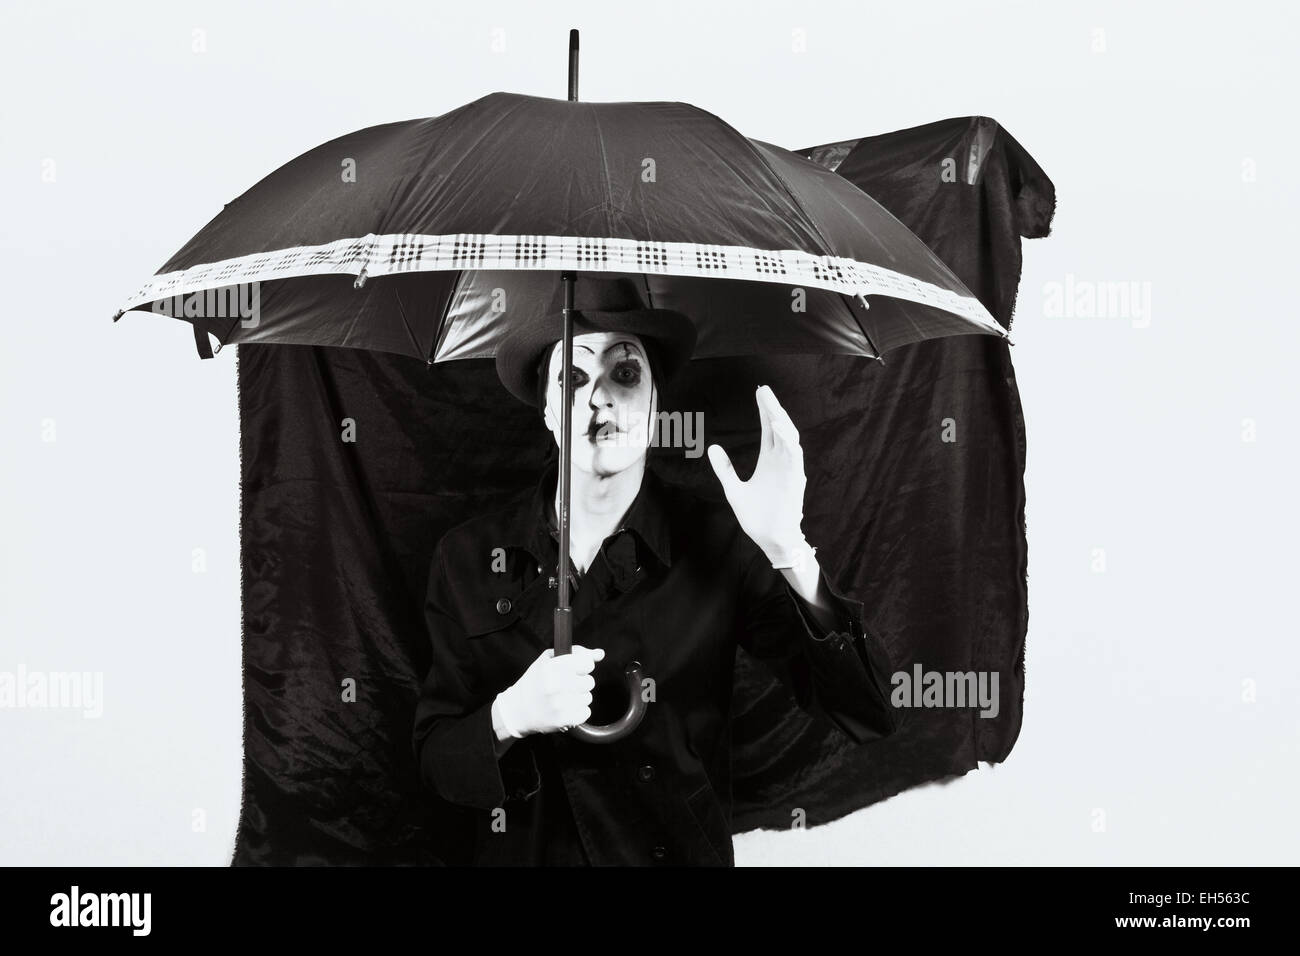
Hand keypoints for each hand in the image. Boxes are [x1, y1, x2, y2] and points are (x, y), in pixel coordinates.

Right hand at [492, 646, 605, 738]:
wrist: (517, 710)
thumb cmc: (533, 683)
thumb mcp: (548, 661)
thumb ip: (576, 653)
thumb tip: (600, 654)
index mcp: (553, 667)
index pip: (587, 663)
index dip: (582, 666)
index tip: (575, 670)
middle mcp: (558, 685)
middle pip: (590, 681)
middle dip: (580, 683)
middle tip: (566, 686)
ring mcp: (562, 704)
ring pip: (588, 697)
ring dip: (579, 698)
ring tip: (563, 699)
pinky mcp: (565, 720)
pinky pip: (586, 712)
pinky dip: (578, 712)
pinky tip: (565, 709)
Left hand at [707, 385, 808, 559]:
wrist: (771, 540)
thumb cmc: (757, 517)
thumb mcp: (733, 489)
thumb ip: (725, 468)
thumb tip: (713, 447)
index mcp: (770, 461)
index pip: (768, 429)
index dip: (765, 411)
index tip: (760, 393)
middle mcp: (782, 461)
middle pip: (779, 427)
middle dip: (772, 408)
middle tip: (764, 390)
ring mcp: (790, 469)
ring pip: (789, 437)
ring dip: (780, 419)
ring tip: (769, 402)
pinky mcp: (794, 479)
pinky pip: (793, 454)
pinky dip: (786, 438)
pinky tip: (776, 425)